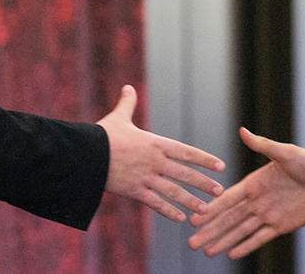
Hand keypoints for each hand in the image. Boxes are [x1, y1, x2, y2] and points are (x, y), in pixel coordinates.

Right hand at [97, 85, 225, 221]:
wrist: (83, 154)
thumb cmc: (101, 135)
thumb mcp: (118, 117)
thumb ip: (127, 104)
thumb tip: (128, 87)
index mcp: (155, 143)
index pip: (187, 152)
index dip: (204, 159)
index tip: (220, 166)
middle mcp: (155, 161)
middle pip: (185, 174)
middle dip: (204, 183)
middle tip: (220, 191)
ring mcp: (145, 178)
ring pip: (174, 192)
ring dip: (191, 201)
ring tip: (206, 209)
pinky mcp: (134, 191)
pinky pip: (155, 203)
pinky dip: (168, 211)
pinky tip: (180, 219)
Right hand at [188, 127, 304, 257]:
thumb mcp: (285, 153)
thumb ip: (262, 145)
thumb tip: (242, 130)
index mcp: (255, 182)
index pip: (227, 199)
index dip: (211, 209)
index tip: (194, 218)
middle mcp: (258, 200)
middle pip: (229, 218)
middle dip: (210, 230)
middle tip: (191, 242)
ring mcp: (269, 214)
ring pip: (241, 231)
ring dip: (223, 240)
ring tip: (205, 251)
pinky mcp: (282, 225)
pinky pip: (260, 238)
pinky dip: (246, 245)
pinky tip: (231, 253)